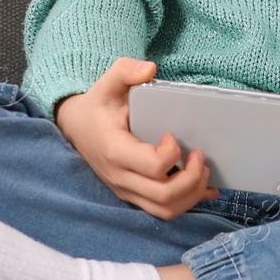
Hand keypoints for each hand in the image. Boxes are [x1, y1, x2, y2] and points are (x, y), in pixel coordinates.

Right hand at [54, 57, 219, 220]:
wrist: (75, 127)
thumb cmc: (97, 105)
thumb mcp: (108, 83)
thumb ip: (126, 70)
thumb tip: (150, 68)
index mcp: (116, 151)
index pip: (154, 167)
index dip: (173, 154)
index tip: (173, 135)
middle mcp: (121, 177)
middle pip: (164, 195)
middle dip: (192, 178)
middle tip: (200, 156)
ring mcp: (126, 190)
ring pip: (165, 210)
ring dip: (192, 195)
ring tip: (203, 171)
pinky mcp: (132, 196)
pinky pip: (162, 211)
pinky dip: (186, 202)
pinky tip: (203, 188)